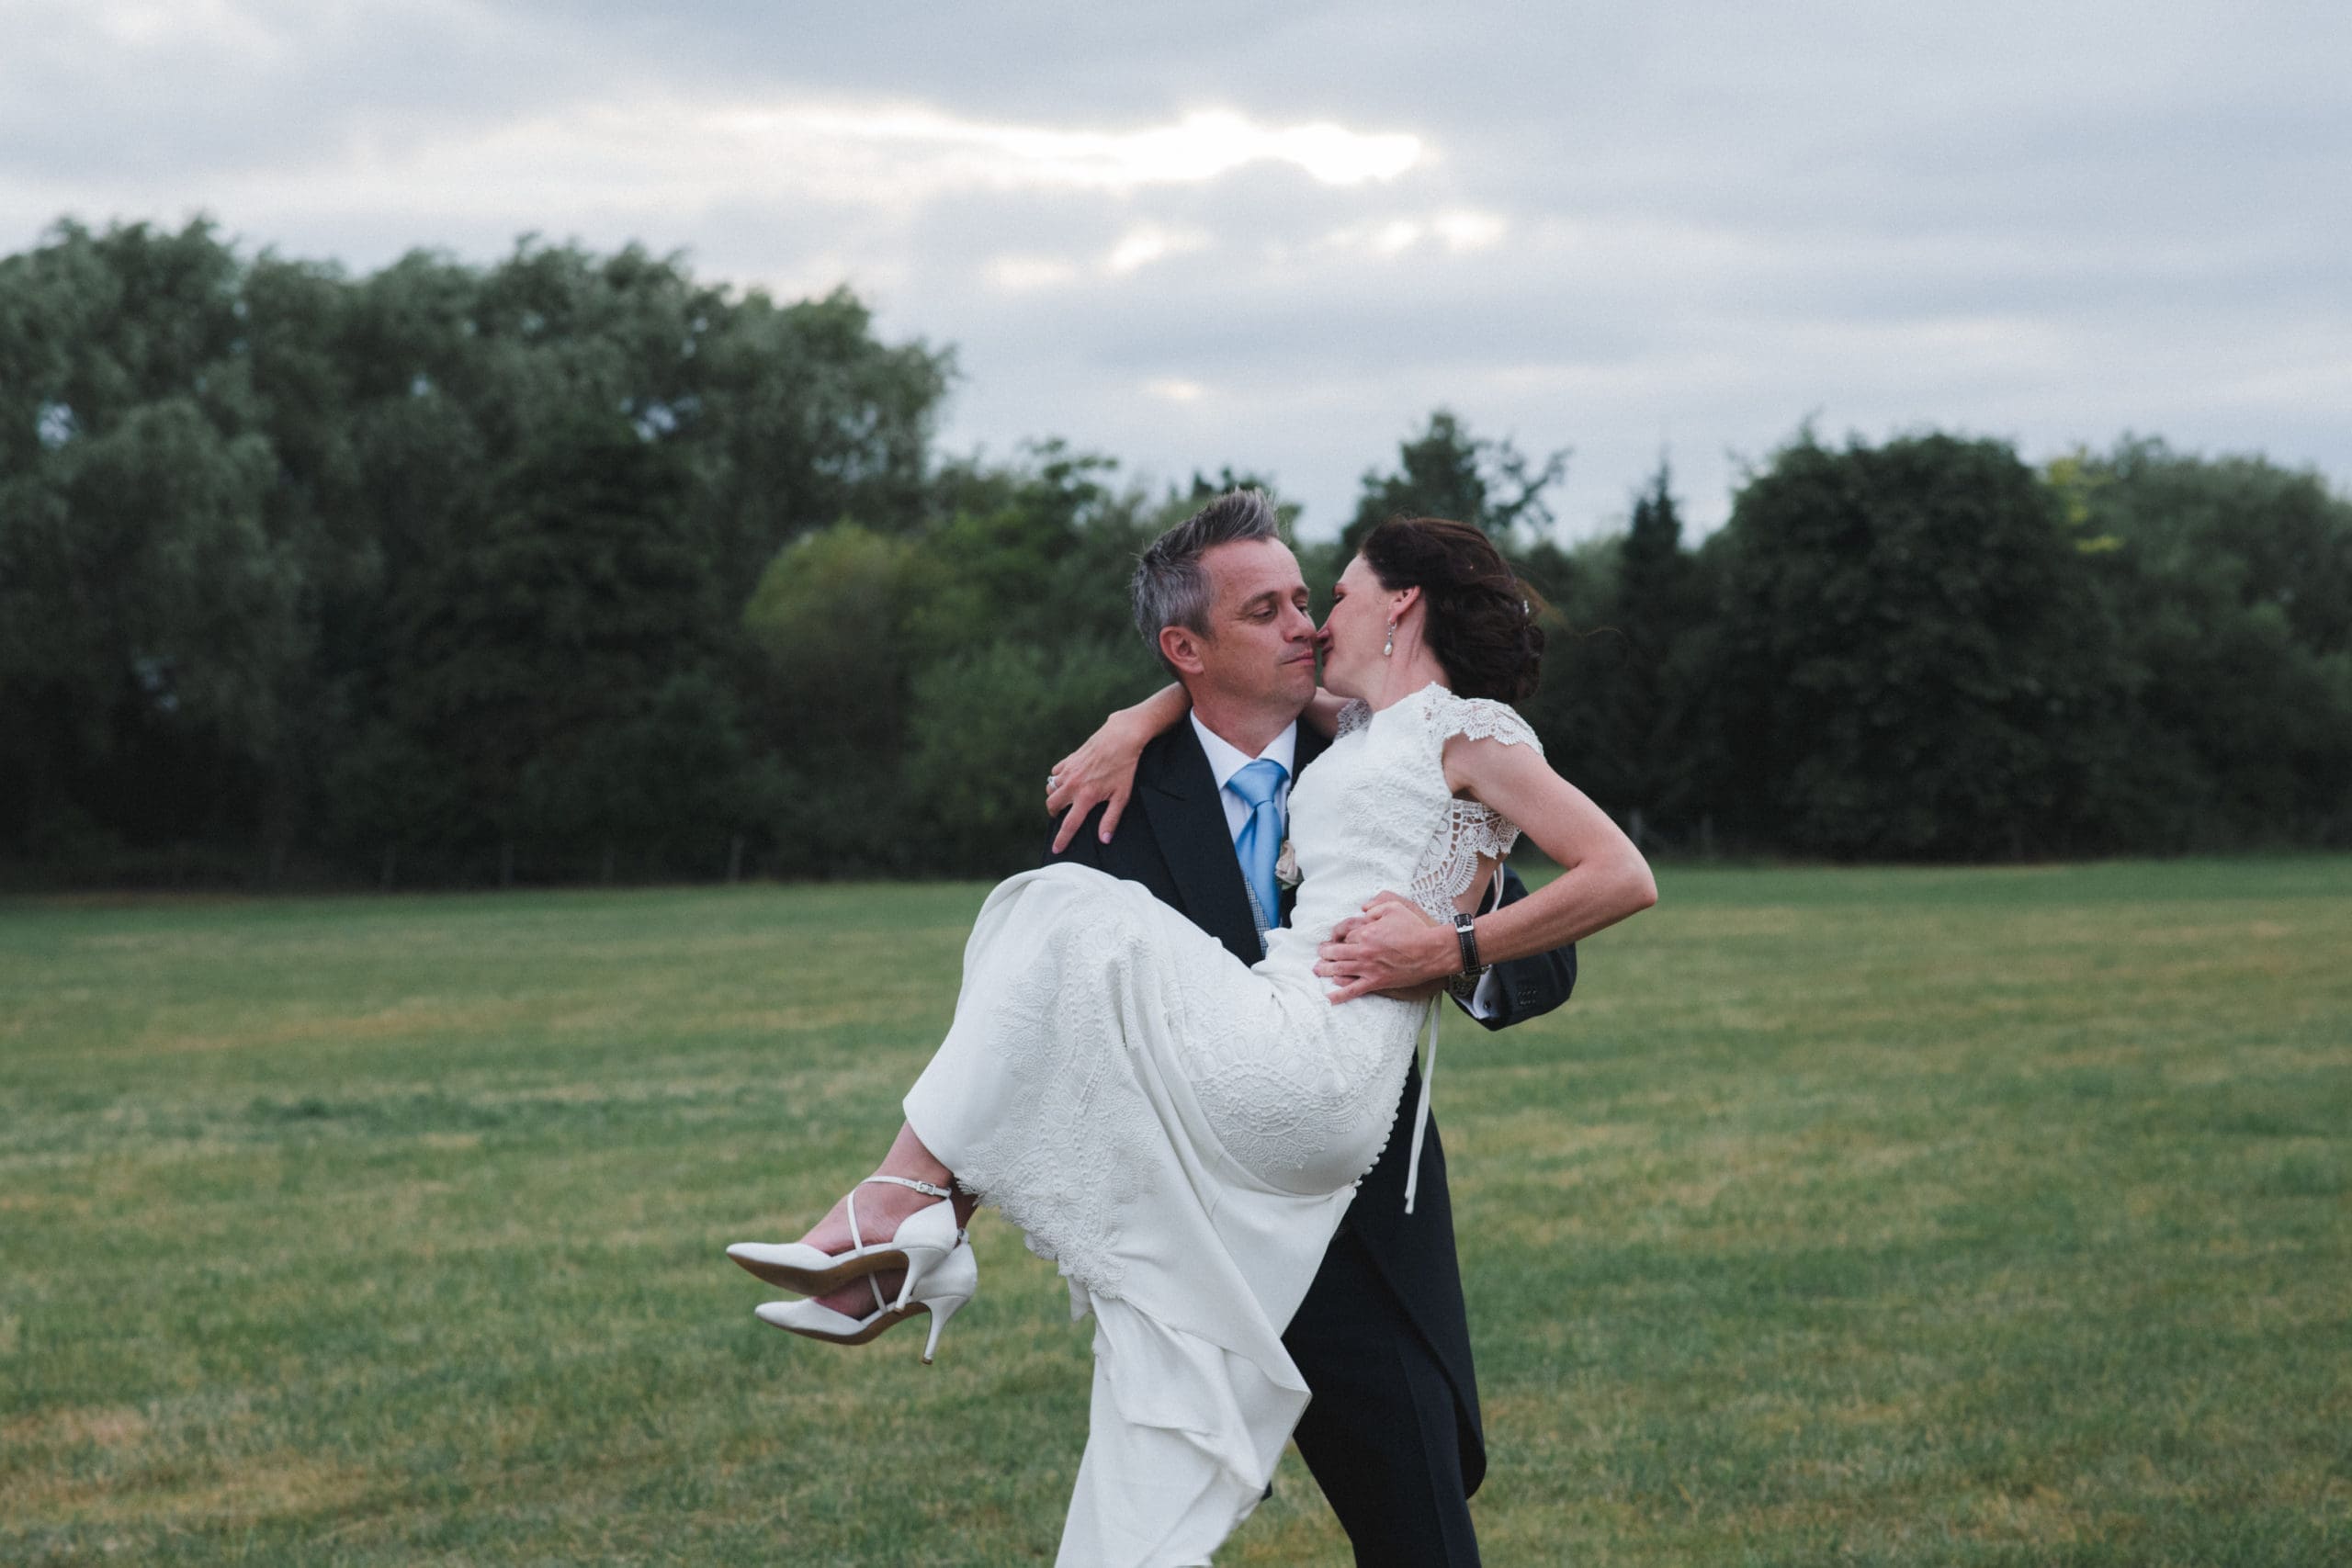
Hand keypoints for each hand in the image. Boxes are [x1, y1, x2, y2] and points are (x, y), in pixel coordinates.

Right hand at [1048, 708, 1152, 852]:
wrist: (1121, 737)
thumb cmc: (1125, 767)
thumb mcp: (1122, 796)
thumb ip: (1111, 819)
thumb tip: (1104, 839)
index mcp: (1086, 797)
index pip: (1069, 824)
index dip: (1061, 839)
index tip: (1056, 849)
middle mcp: (1073, 785)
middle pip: (1052, 805)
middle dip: (1054, 814)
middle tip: (1061, 816)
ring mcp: (1069, 771)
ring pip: (1050, 788)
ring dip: (1054, 796)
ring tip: (1064, 799)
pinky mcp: (1069, 759)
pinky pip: (1054, 773)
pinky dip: (1056, 779)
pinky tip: (1066, 780)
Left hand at [1316, 891, 1456, 1003]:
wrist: (1431, 951)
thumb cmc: (1415, 929)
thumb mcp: (1395, 908)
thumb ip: (1375, 907)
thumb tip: (1363, 909)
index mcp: (1366, 932)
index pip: (1343, 934)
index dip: (1338, 935)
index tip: (1335, 937)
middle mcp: (1363, 951)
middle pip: (1336, 952)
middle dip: (1325, 953)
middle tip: (1320, 953)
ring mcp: (1368, 968)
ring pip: (1339, 969)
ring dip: (1325, 969)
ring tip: (1317, 969)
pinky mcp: (1376, 982)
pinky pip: (1354, 990)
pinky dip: (1340, 994)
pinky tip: (1329, 997)